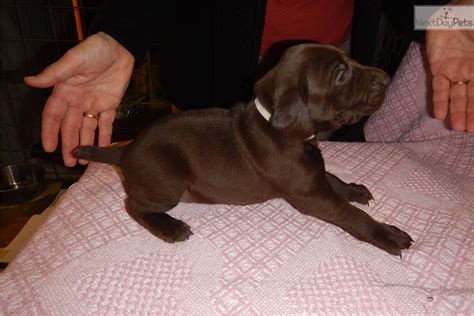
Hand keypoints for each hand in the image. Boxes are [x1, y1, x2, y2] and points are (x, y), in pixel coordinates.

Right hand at [24, 32, 133, 165]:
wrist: (119, 47)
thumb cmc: (93, 49)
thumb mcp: (72, 60)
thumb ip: (54, 73)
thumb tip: (30, 81)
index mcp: (65, 91)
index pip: (53, 116)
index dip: (50, 132)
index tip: (49, 147)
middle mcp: (77, 100)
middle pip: (70, 127)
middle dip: (69, 145)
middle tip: (69, 162)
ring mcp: (94, 103)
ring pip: (87, 128)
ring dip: (85, 144)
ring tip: (84, 161)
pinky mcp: (110, 104)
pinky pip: (106, 123)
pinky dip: (105, 136)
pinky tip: (103, 148)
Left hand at [426, 13, 473, 131]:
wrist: (456, 11)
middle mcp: (472, 73)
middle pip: (473, 98)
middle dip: (472, 114)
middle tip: (471, 131)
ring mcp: (456, 71)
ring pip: (457, 96)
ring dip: (457, 112)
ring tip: (458, 128)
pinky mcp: (438, 68)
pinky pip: (439, 88)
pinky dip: (440, 101)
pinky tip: (440, 115)